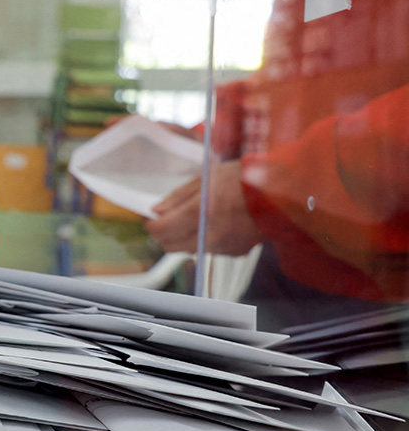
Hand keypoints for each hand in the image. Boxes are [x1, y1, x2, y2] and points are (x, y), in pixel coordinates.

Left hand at [145, 160, 261, 255]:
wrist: (282, 193)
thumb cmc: (244, 178)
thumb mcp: (207, 178)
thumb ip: (178, 197)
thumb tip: (156, 211)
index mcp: (202, 211)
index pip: (162, 229)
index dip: (151, 225)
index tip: (149, 219)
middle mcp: (210, 233)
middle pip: (170, 245)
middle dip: (163, 234)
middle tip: (165, 220)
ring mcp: (223, 246)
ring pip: (188, 250)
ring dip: (182, 238)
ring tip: (190, 220)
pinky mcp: (235, 252)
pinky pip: (209, 250)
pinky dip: (203, 241)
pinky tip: (213, 225)